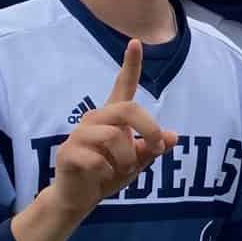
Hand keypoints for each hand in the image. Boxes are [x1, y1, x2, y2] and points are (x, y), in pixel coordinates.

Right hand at [46, 40, 177, 216]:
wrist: (79, 198)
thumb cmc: (108, 173)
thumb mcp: (137, 162)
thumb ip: (152, 148)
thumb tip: (173, 136)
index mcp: (112, 118)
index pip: (122, 86)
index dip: (130, 65)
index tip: (136, 42)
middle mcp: (94, 120)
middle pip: (127, 109)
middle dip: (149, 129)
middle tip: (155, 149)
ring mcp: (79, 135)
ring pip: (114, 136)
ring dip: (127, 157)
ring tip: (123, 169)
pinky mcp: (68, 153)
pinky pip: (97, 158)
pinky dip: (108, 171)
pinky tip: (102, 175)